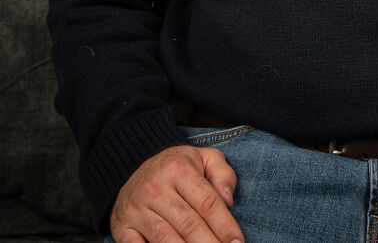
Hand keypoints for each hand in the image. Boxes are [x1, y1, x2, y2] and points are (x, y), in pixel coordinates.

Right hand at [110, 145, 243, 242]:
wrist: (131, 170)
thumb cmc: (176, 169)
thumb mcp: (202, 158)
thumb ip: (222, 174)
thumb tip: (228, 200)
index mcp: (178, 169)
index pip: (208, 203)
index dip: (225, 226)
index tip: (238, 242)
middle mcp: (156, 188)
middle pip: (190, 225)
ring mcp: (137, 210)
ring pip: (167, 240)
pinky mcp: (123, 228)